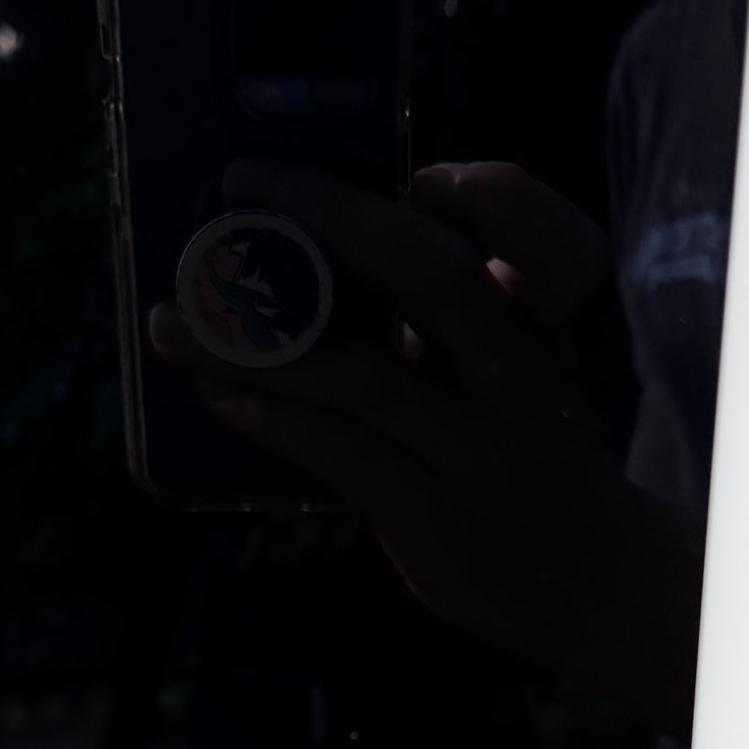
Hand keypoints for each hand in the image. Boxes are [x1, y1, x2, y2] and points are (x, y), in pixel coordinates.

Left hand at [150, 158, 704, 731]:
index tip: (417, 177)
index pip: (545, 233)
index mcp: (542, 319)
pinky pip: (339, 452)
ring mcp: (477, 447)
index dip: (488, 194)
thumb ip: (444, 291)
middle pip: (433, 273)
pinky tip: (217, 394)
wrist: (578, 571)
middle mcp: (519, 373)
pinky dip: (272, 417)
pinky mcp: (432, 513)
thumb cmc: (519, 437)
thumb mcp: (511, 353)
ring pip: (359, 374)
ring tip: (170, 320)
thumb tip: (310, 226)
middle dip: (329, 214)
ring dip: (252, 341)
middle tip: (243, 181)